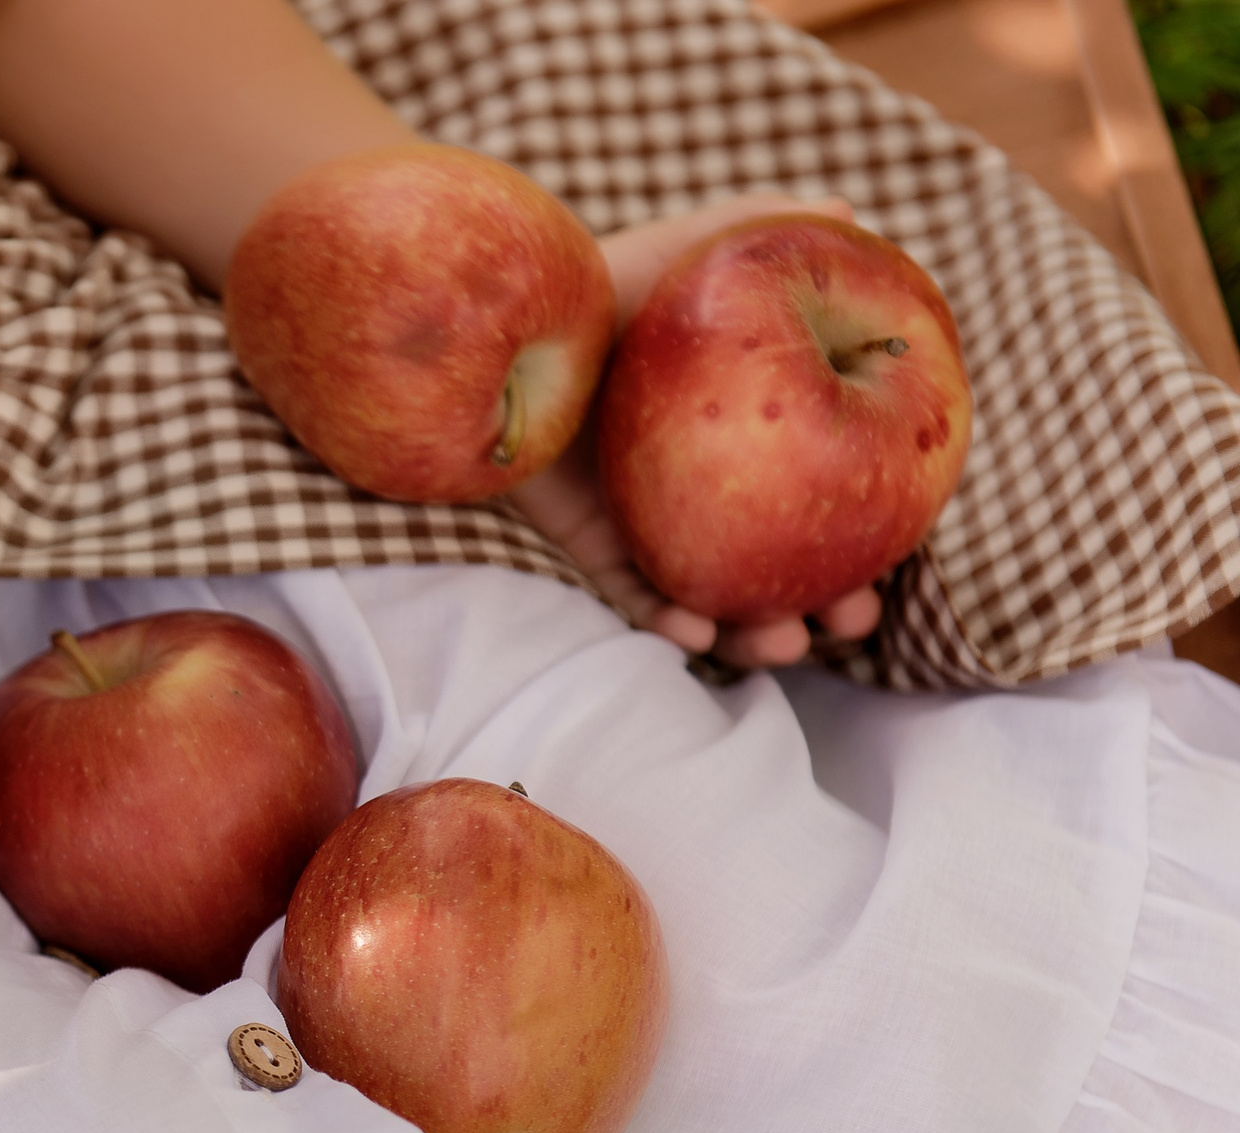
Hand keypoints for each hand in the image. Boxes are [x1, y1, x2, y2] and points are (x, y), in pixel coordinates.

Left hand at [509, 194, 883, 668]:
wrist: (503, 327)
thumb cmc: (605, 281)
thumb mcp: (693, 253)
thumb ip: (767, 231)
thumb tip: (852, 215)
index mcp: (759, 433)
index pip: (828, 489)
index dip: (868, 527)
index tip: (899, 554)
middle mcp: (712, 487)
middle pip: (782, 560)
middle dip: (824, 603)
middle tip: (852, 617)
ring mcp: (653, 520)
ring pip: (716, 594)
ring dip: (754, 632)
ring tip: (784, 645)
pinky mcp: (592, 541)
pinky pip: (632, 594)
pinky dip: (664, 619)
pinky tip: (692, 629)